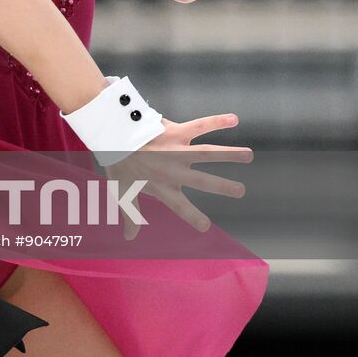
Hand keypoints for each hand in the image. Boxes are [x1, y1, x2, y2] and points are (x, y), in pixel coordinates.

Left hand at [105, 114, 250, 238]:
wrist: (109, 133)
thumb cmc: (116, 162)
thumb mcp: (120, 191)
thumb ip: (130, 215)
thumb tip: (129, 238)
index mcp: (161, 186)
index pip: (179, 206)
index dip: (192, 217)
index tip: (205, 227)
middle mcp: (172, 170)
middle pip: (201, 180)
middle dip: (221, 185)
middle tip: (240, 190)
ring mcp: (175, 150)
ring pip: (206, 153)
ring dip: (228, 154)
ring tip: (248, 155)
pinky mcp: (175, 131)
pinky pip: (199, 125)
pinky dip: (216, 121)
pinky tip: (233, 118)